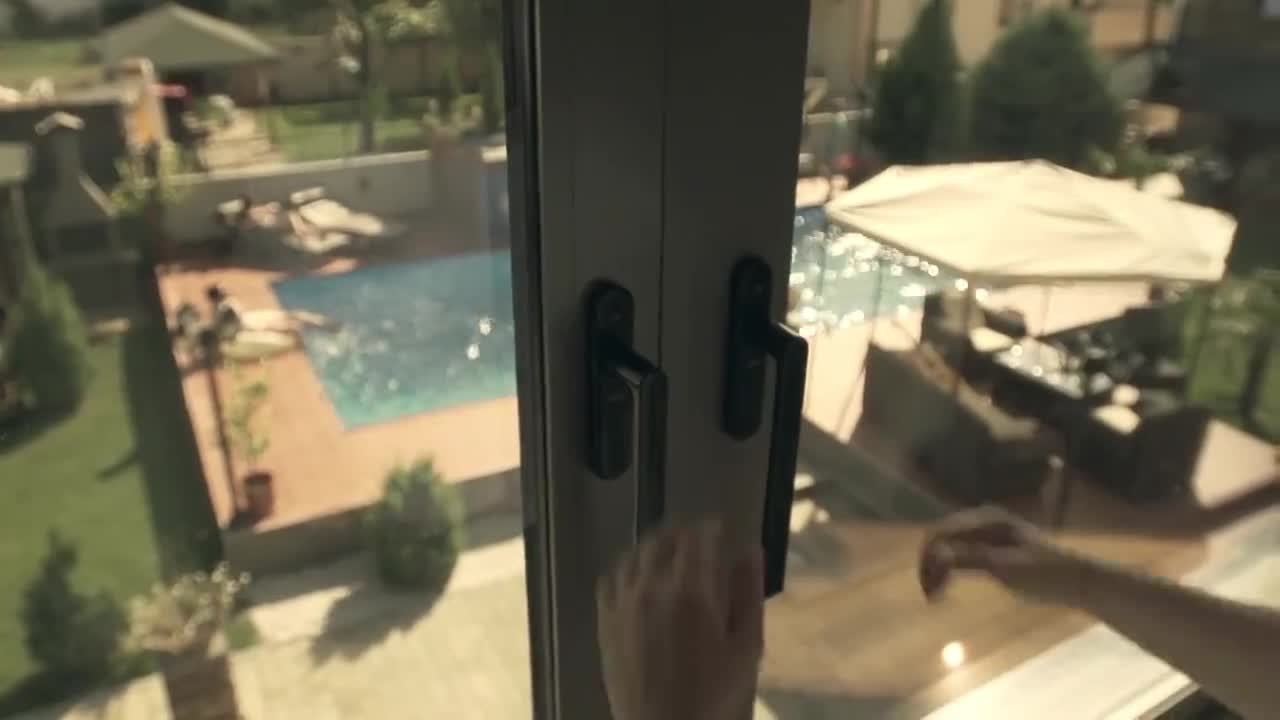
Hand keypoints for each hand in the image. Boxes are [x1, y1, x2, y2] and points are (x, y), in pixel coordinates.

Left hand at [596, 520, 764, 719]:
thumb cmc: (714, 695)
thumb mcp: (746, 648)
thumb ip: (748, 594)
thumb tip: (750, 551)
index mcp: (691, 592)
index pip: (696, 538)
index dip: (708, 527)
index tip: (718, 527)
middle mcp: (651, 588)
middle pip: (662, 541)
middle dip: (681, 533)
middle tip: (695, 538)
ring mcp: (623, 605)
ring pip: (633, 556)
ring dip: (652, 547)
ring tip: (668, 553)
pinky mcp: (606, 623)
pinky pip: (610, 581)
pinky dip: (626, 570)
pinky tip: (636, 578)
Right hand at [919, 507, 1097, 607]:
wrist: (1078, 581)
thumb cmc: (1045, 574)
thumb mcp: (1005, 568)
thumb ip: (968, 558)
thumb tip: (933, 554)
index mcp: (986, 520)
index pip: (940, 533)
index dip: (928, 559)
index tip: (928, 588)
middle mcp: (983, 520)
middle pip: (941, 538)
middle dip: (930, 564)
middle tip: (930, 595)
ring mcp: (989, 533)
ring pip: (949, 546)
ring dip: (938, 568)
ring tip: (937, 594)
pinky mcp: (993, 547)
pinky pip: (961, 553)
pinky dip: (951, 568)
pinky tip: (949, 585)